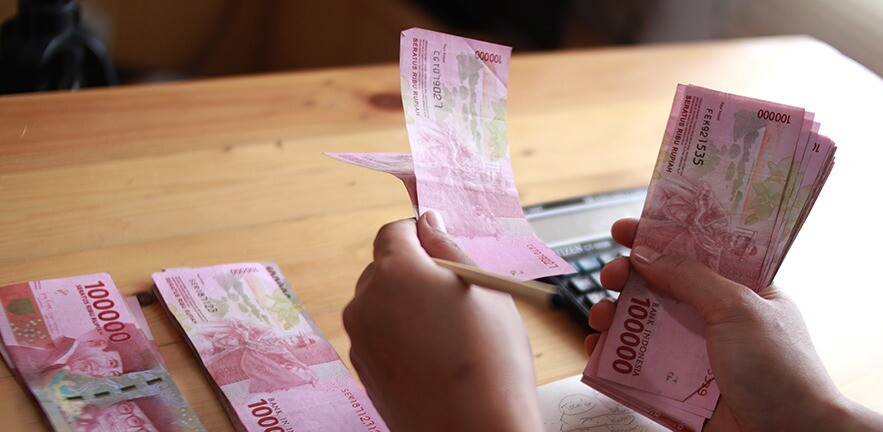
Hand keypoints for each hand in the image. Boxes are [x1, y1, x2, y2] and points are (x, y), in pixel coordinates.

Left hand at [343, 212, 543, 431]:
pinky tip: (434, 359)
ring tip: (449, 337)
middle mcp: (366, 302)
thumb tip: (428, 223)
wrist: (475, 431)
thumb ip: (448, 247)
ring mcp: (361, 340)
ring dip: (407, 308)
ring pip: (381, 305)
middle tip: (454, 297)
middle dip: (414, 274)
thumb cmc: (490, 359)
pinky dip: (400, 339)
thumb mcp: (483, 287)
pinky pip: (379, 337)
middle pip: (384, 269)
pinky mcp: (363, 371)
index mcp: (395, 272)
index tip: (442, 248)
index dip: (420, 235)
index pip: (394, 232)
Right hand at [586, 218, 882, 430]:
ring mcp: (695, 352)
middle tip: (611, 275)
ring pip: (644, 325)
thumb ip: (690, 276)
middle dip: (629, 277)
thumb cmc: (783, 372)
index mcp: (740, 290)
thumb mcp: (738, 309)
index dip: (658, 236)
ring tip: (602, 316)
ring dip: (616, 315)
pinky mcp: (680, 386)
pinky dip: (614, 356)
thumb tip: (648, 255)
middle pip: (660, 286)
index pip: (694, 251)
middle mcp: (715, 318)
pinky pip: (638, 365)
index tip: (624, 229)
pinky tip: (599, 350)